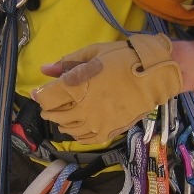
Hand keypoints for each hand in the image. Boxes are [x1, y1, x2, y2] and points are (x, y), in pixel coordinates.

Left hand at [31, 33, 182, 144]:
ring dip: (61, 123)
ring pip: (68, 129)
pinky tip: (77, 129)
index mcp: (76, 87)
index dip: (40, 95)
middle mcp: (82, 109)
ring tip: (63, 117)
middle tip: (49, 106)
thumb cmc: (123, 59)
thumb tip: (45, 69)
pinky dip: (76, 134)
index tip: (39, 93)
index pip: (46, 98)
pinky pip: (84, 139)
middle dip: (49, 110)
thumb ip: (67, 64)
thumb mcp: (93, 54)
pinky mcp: (107, 132)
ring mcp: (94, 124)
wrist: (154, 76)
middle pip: (55, 115)